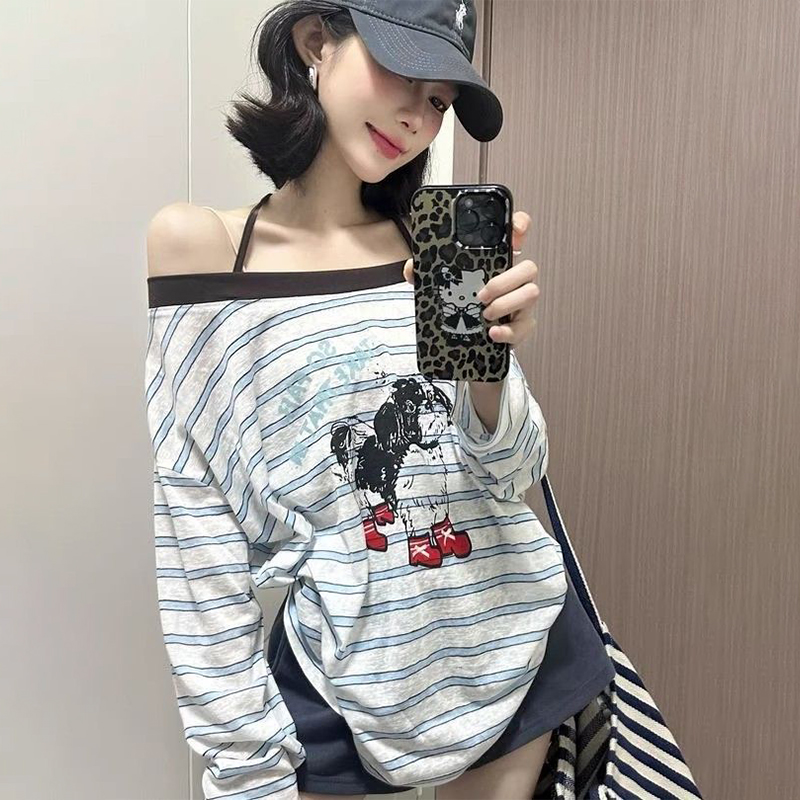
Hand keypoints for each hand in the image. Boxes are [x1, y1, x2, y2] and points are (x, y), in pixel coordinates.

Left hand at [402, 210, 538, 346]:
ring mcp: (522, 302)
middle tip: (481, 294)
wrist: (463, 337)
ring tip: (484, 314)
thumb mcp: (440, 284)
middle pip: (529, 267)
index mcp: (497, 260)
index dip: (520, 226)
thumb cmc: (458, 303)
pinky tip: (492, 333)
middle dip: (505, 281)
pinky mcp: (522, 325)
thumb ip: (424, 272)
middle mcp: (514, 279)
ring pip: (532, 293)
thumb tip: (412, 269)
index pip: (518, 233)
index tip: (515, 232)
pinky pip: (525, 326)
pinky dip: (509, 331)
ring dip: (506, 304)